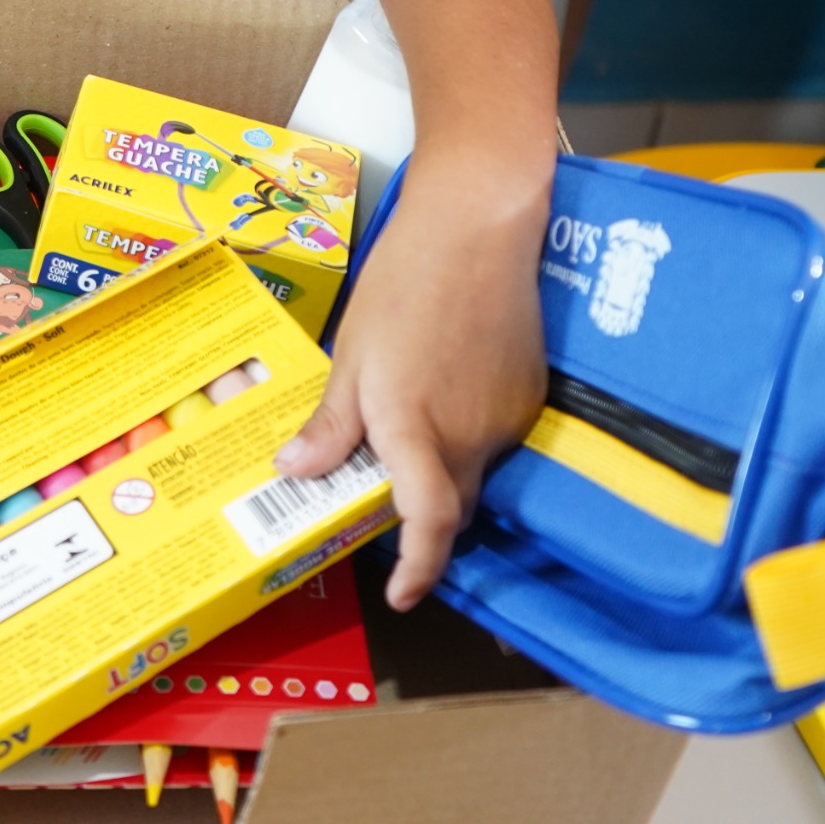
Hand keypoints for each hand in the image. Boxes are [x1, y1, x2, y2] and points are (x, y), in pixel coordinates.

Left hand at [275, 177, 545, 610]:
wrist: (479, 227)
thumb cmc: (403, 284)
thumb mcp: (352, 354)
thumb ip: (332, 424)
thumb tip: (294, 474)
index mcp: (416, 430)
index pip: (428, 523)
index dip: (418, 569)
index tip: (402, 596)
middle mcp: (469, 438)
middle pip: (450, 508)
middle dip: (420, 522)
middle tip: (381, 497)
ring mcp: (506, 419)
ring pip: (472, 473)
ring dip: (440, 472)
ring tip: (406, 426)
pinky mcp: (530, 396)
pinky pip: (493, 439)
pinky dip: (464, 436)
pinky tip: (443, 390)